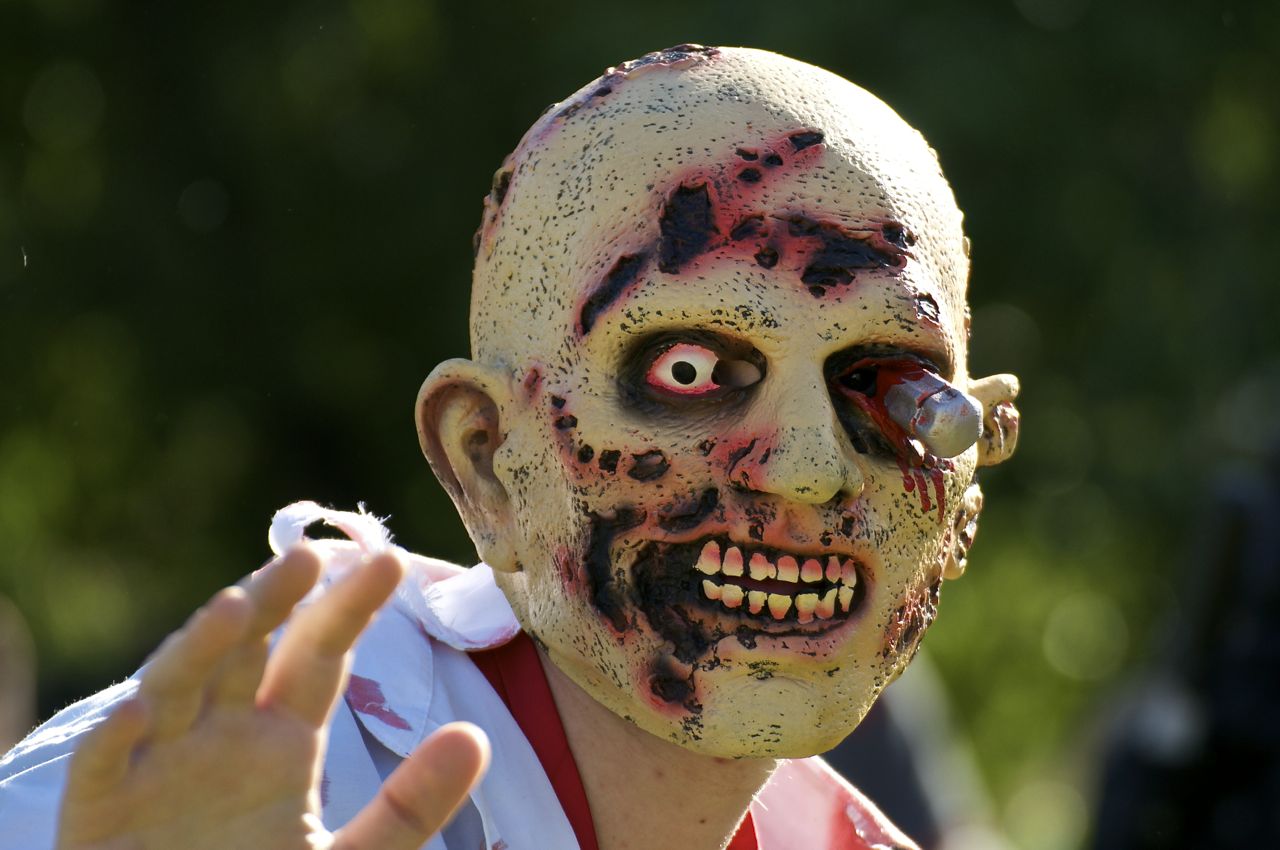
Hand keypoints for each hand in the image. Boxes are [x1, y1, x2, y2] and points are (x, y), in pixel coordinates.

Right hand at [55, 546, 489, 849]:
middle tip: (309, 557)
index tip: (392, 562)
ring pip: (174, 687)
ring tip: (237, 605)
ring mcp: (156, 763)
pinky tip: (139, 707)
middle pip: (246, 651)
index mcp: (281, 738)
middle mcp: (219, 734)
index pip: (319, 656)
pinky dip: (115, 736)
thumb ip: (409, 806)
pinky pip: (101, 768)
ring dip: (199, 646)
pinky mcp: (98, 809)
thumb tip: (476, 738)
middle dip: (273, 601)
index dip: (349, 609)